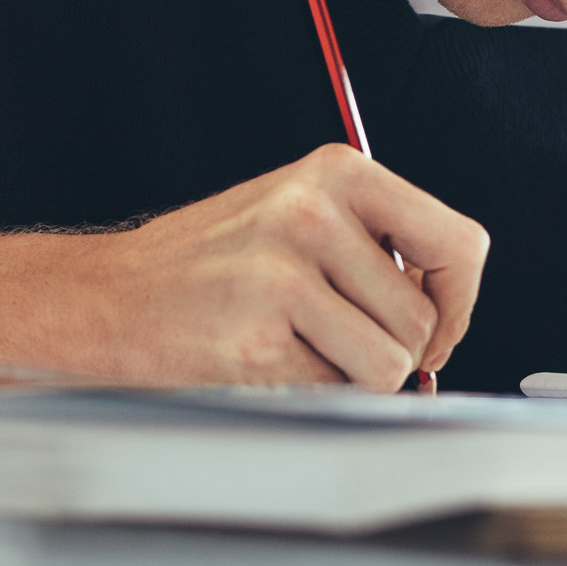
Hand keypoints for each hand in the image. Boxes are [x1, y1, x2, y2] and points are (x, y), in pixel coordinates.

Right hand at [96, 145, 487, 390]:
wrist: (106, 297)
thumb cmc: (205, 265)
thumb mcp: (297, 215)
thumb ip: (375, 246)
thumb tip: (449, 319)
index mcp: (336, 171)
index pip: (460, 243)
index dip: (458, 302)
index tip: (432, 327)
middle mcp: (312, 213)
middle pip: (424, 319)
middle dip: (396, 349)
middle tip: (341, 341)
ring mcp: (281, 275)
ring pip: (389, 364)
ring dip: (353, 375)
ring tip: (299, 347)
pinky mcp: (256, 339)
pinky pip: (335, 393)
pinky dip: (311, 394)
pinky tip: (266, 360)